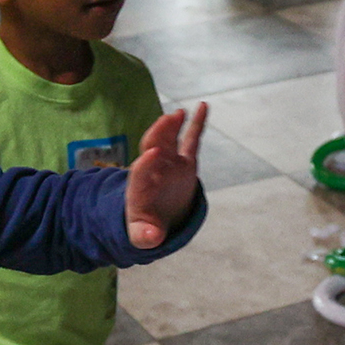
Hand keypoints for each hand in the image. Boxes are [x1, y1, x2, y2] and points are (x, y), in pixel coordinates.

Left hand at [123, 103, 207, 249]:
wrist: (156, 216)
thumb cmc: (147, 225)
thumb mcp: (143, 234)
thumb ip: (145, 235)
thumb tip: (152, 238)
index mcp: (141, 187)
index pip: (141, 172)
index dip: (145, 163)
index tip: (152, 154)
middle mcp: (154, 170)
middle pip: (152, 147)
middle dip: (158, 134)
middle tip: (166, 121)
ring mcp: (169, 162)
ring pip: (170, 139)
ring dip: (173, 125)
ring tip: (179, 114)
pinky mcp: (185, 161)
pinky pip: (191, 140)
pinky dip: (196, 123)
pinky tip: (203, 106)